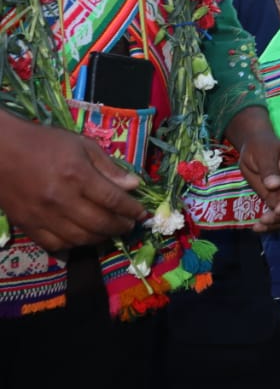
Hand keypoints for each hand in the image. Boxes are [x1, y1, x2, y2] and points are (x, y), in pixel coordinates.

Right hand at [0, 115, 146, 250]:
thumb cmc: (44, 143)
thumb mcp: (81, 145)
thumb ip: (108, 167)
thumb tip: (134, 185)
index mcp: (77, 176)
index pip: (113, 200)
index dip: (132, 210)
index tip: (143, 214)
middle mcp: (61, 200)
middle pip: (100, 223)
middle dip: (120, 227)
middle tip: (129, 225)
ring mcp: (42, 216)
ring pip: (80, 238)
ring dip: (101, 238)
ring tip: (110, 231)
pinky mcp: (27, 225)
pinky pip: (55, 244)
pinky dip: (73, 245)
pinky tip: (83, 238)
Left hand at [225, 107, 279, 231]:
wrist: (255, 144)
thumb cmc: (260, 145)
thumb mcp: (262, 153)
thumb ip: (268, 168)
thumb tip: (274, 185)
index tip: (277, 211)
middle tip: (263, 221)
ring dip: (276, 223)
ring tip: (258, 228)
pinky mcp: (277, 197)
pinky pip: (278, 213)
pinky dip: (270, 222)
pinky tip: (258, 227)